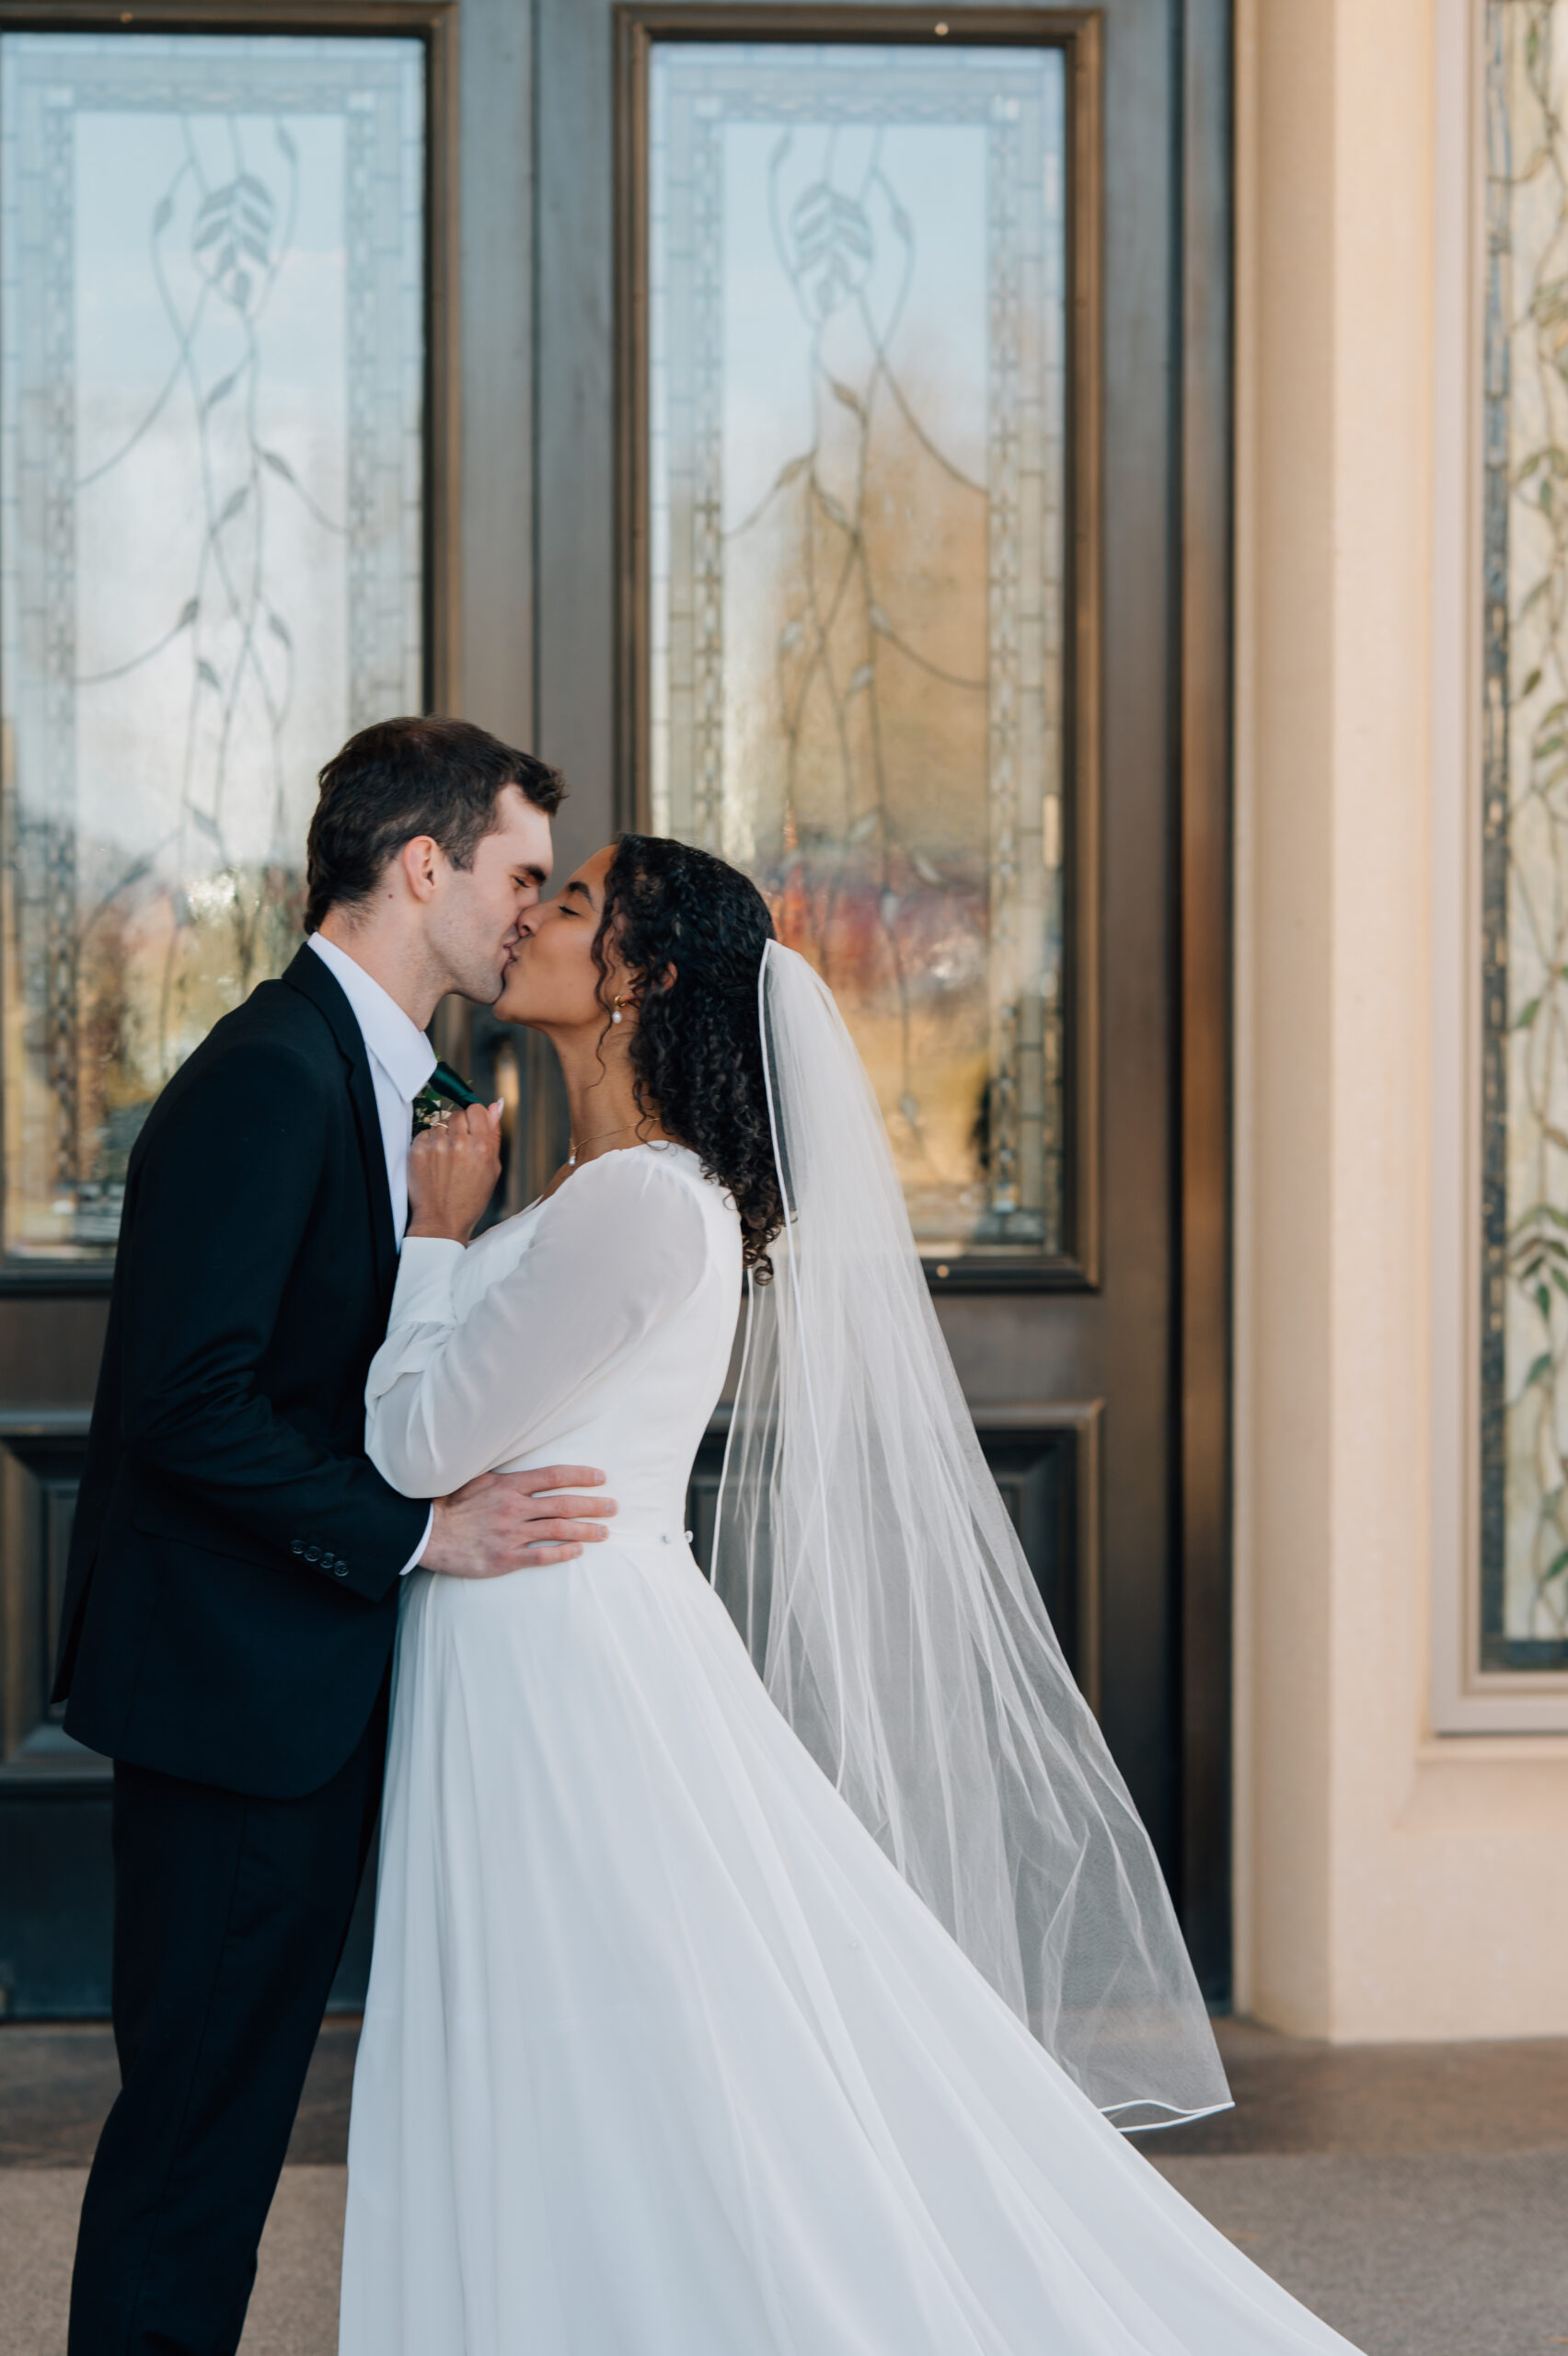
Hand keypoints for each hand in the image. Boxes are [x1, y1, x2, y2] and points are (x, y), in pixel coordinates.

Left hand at [407, 1101, 502, 1243]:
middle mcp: (459, 1142)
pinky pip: (425, 1133)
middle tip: (459, 1148)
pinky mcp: (418, 1150)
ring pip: (440, 1124)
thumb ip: (494, 1134)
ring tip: (446, 1159)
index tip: (473, 1129)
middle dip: (459, 1127)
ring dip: (443, 1136)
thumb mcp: (492, 1168)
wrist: (442, 1220)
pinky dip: (429, 1144)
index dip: (475, 1118)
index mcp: (481, 1146)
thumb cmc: (469, 1199)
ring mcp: (436, 1145)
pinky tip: (434, 1162)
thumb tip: (496, 1106)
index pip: (476, 1109)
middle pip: (458, 1113)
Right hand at [420, 1464, 615, 1577]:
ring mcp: (511, 1533)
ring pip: (558, 1529)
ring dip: (586, 1530)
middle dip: (593, 1504)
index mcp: (509, 1485)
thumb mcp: (476, 1478)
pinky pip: (541, 1555)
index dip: (581, 1476)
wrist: (427, 1533)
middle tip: (613, 1507)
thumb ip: (503, 1475)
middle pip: (563, 1503)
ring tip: (604, 1532)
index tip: (601, 1478)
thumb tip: (525, 1465)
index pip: (553, 1476)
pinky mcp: (505, 1557)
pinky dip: (563, 1552)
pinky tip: (578, 1551)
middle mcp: (514, 1507)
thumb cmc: (450, 1504)